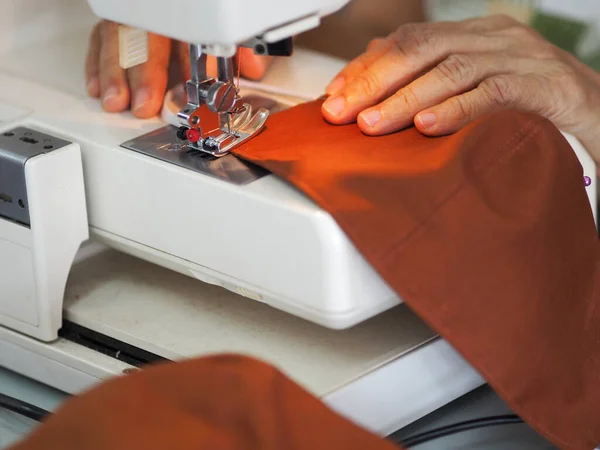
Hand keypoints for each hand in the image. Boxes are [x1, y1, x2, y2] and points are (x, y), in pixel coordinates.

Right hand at [85, 20, 272, 118]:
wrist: (176, 10)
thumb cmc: (206, 18)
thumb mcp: (231, 30)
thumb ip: (241, 48)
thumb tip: (254, 69)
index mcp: (186, 13)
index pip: (186, 37)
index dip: (185, 67)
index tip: (184, 94)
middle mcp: (155, 10)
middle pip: (146, 37)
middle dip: (144, 73)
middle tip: (143, 104)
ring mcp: (131, 14)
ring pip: (116, 37)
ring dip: (113, 73)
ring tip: (113, 101)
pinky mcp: (114, 21)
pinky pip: (99, 38)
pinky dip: (96, 63)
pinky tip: (96, 87)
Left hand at [321, 15, 599, 164]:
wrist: (597, 117)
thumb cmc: (526, 110)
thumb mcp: (470, 93)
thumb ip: (428, 87)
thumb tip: (370, 95)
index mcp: (472, 36)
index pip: (406, 42)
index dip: (365, 68)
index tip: (332, 97)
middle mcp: (493, 38)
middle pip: (420, 49)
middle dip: (373, 82)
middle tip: (340, 113)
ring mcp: (520, 57)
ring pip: (450, 70)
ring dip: (404, 100)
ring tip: (371, 125)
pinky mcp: (544, 85)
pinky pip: (492, 93)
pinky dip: (456, 110)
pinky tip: (428, 127)